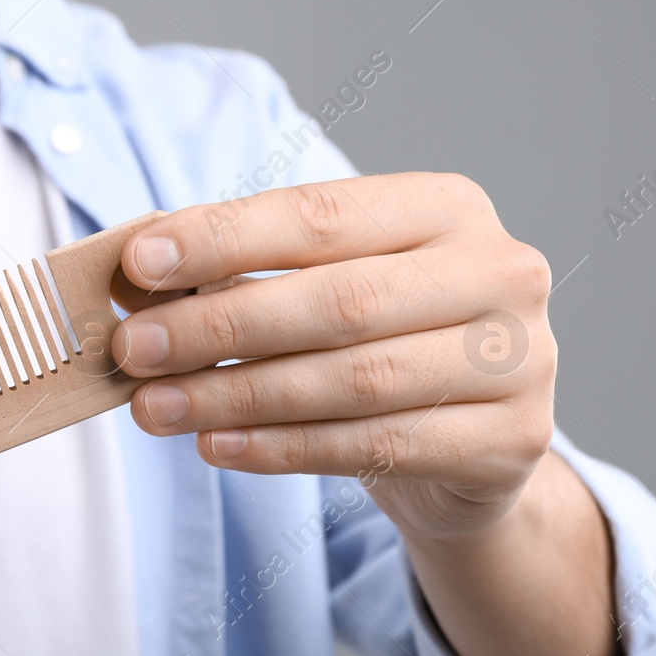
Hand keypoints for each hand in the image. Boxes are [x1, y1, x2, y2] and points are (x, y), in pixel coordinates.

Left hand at [112, 173, 556, 540]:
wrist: (471, 441)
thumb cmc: (377, 340)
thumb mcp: (316, 285)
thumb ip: (240, 270)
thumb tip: (136, 274)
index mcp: (447, 207)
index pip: (319, 215)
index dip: (223, 238)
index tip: (139, 261)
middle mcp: (499, 271)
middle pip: (338, 300)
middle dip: (219, 325)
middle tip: (135, 348)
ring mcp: (519, 358)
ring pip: (354, 380)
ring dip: (236, 395)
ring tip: (155, 406)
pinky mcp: (513, 442)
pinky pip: (375, 446)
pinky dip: (282, 448)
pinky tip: (215, 445)